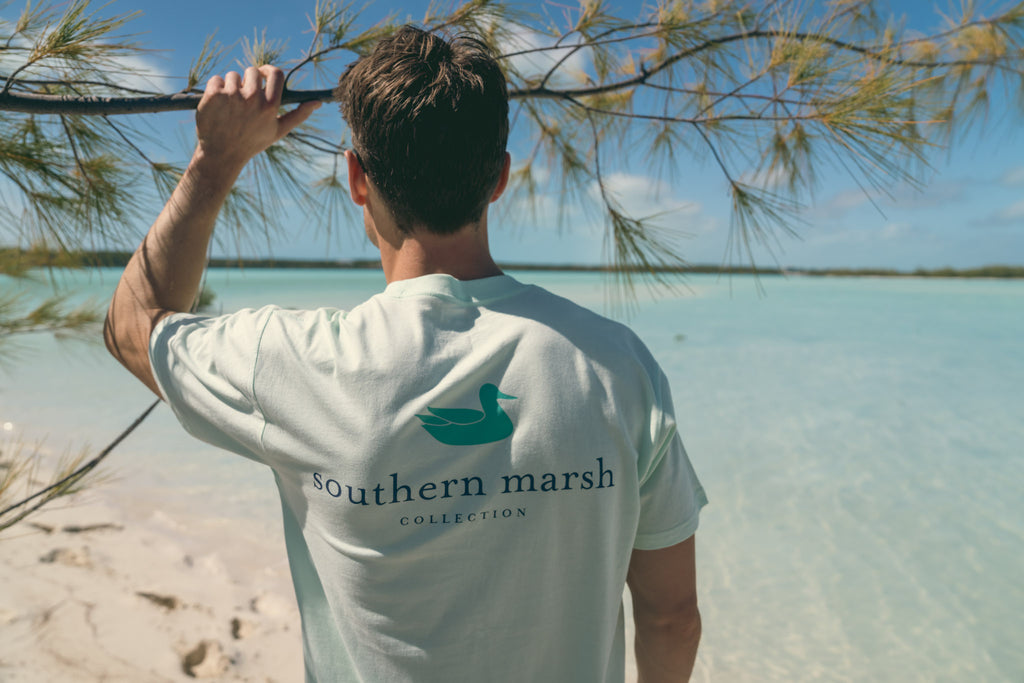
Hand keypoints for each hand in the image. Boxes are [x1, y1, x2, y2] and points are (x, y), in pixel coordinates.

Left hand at [194, 65, 319, 172]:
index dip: (268, 70)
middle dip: (247, 81)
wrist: (221, 155)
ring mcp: (231, 96)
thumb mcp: (278, 131)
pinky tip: (217, 106)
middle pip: (252, 71)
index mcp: (270, 106)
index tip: (263, 74)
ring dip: (231, 86)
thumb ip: (298, 115)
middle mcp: (252, 98)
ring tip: (230, 107)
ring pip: (232, 75)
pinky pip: (216, 79)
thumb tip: (317, 102)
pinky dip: (216, 89)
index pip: (275, 73)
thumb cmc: (252, 142)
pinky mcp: (213, 95)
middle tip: (243, 99)